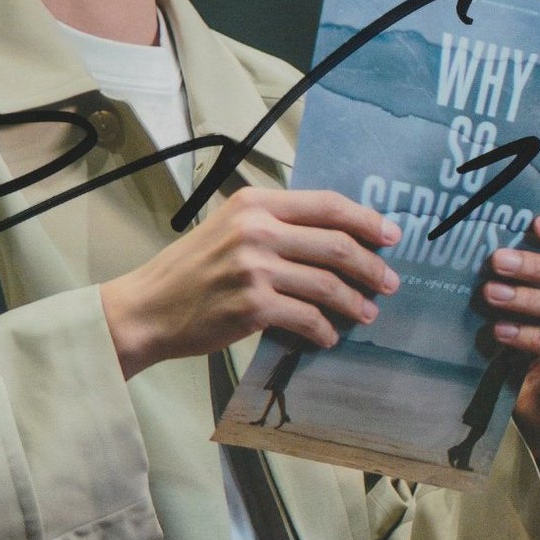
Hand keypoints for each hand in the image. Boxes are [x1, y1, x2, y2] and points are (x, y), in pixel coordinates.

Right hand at [100, 187, 402, 378]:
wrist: (148, 308)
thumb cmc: (189, 271)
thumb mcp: (228, 229)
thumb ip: (273, 225)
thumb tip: (332, 238)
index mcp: (254, 203)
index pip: (327, 204)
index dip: (367, 220)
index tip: (391, 235)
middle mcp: (256, 230)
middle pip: (337, 244)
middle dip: (371, 266)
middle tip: (389, 282)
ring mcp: (255, 268)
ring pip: (328, 284)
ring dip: (355, 302)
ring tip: (367, 313)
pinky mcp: (253, 305)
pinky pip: (307, 317)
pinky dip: (324, 330)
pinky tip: (327, 336)